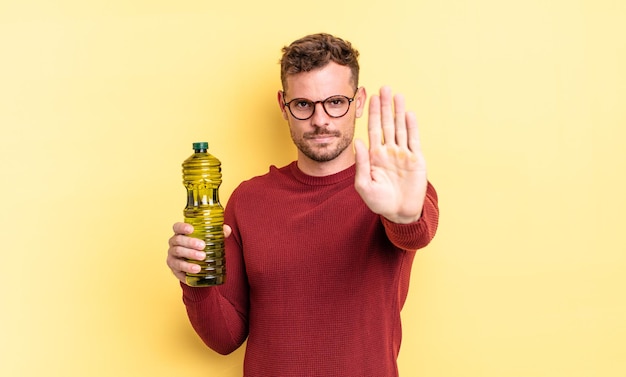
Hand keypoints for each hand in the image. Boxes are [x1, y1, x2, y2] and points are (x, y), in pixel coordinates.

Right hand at [166, 222, 231, 283]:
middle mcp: (174, 244)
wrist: (197, 268)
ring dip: (190, 254)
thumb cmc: (201, 250)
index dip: (182, 227)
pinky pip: (178, 267)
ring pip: (178, 252)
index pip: (177, 227)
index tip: (191, 229)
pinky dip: (187, 268)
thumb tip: (227, 229)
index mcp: (181, 234)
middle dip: (190, 242)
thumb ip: (217, 233)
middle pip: (178, 240)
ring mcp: (172, 256)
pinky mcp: (174, 268)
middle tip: (203, 246)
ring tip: (202, 257)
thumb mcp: (208, 241)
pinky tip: (196, 269)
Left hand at [354, 86, 427, 223]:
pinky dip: (412, 127)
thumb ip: (361, 163)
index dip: (372, 114)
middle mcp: (389, 151)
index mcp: (375, 156)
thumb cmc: (380, 202)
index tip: (370, 97)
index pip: (373, 129)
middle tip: (384, 88)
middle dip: (385, 106)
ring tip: (397, 95)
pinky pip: (414, 140)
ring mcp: (403, 154)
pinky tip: (409, 114)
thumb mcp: (364, 185)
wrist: (399, 213)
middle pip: (387, 123)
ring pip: (401, 128)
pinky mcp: (416, 160)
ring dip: (399, 111)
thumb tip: (358, 141)